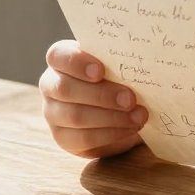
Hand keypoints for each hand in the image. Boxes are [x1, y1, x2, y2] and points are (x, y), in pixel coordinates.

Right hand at [39, 40, 147, 158]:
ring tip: (139, 116)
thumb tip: (143, 60)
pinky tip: (131, 128)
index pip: (57, 56)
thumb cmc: (114, 75)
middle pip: (65, 89)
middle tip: (130, 99)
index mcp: (60, 60)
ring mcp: (53, 113)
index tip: (100, 70)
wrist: (114, 107)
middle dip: (101, 95)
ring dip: (111, 117)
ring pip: (75, 116)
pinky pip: (83, 138)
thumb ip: (118, 60)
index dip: (77, 63)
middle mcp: (50, 85)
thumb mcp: (115, 64)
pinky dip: (111, 133)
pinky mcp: (63, 137)